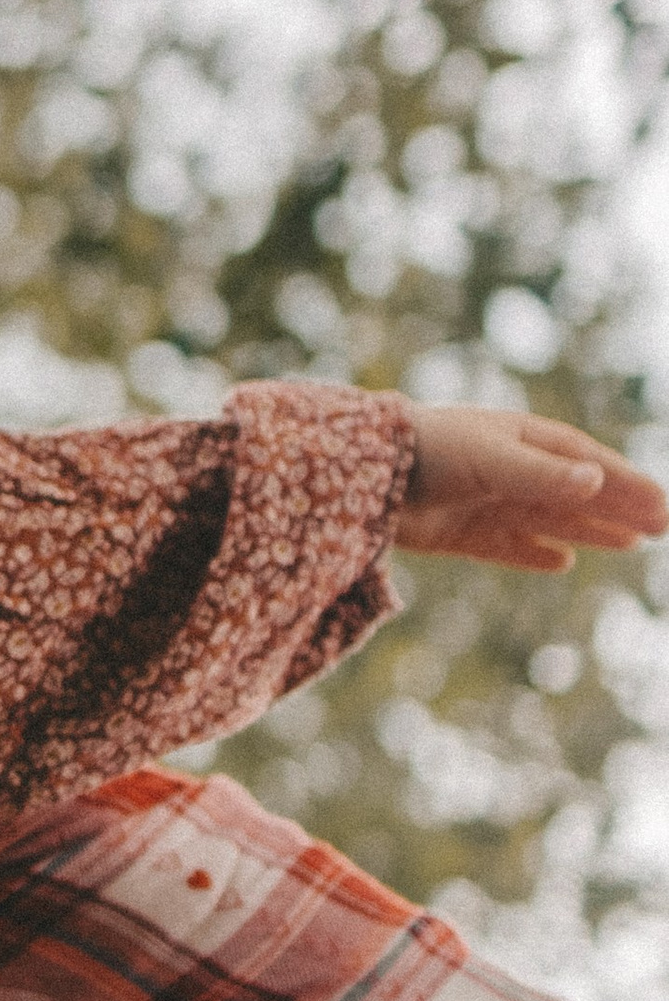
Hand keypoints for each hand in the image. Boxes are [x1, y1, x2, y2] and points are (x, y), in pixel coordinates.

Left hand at [396, 405, 668, 572]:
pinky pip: (508, 544)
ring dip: (590, 528)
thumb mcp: (493, 461)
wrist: (362, 475)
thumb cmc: (429, 450)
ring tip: (632, 542)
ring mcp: (483, 500)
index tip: (662, 504)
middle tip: (664, 527)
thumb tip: (597, 481)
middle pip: (575, 491)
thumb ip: (543, 476)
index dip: (624, 482)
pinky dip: (534, 553)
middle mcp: (506, 468)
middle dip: (619, 506)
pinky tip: (562, 561)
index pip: (585, 462)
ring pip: (550, 518)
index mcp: (519, 439)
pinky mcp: (458, 532)